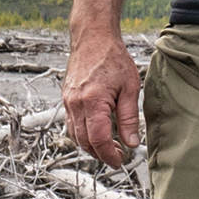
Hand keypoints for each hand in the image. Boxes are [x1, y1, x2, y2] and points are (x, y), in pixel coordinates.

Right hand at [65, 34, 142, 164]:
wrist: (93, 37)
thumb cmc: (112, 57)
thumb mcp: (130, 88)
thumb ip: (129, 118)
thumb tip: (131, 142)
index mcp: (92, 101)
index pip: (98, 139)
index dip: (109, 155)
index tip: (120, 161)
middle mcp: (75, 103)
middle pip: (84, 141)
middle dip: (100, 154)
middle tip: (117, 156)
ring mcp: (68, 101)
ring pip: (75, 135)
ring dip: (91, 146)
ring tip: (109, 147)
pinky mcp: (67, 98)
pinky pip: (72, 124)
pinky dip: (83, 134)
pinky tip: (97, 133)